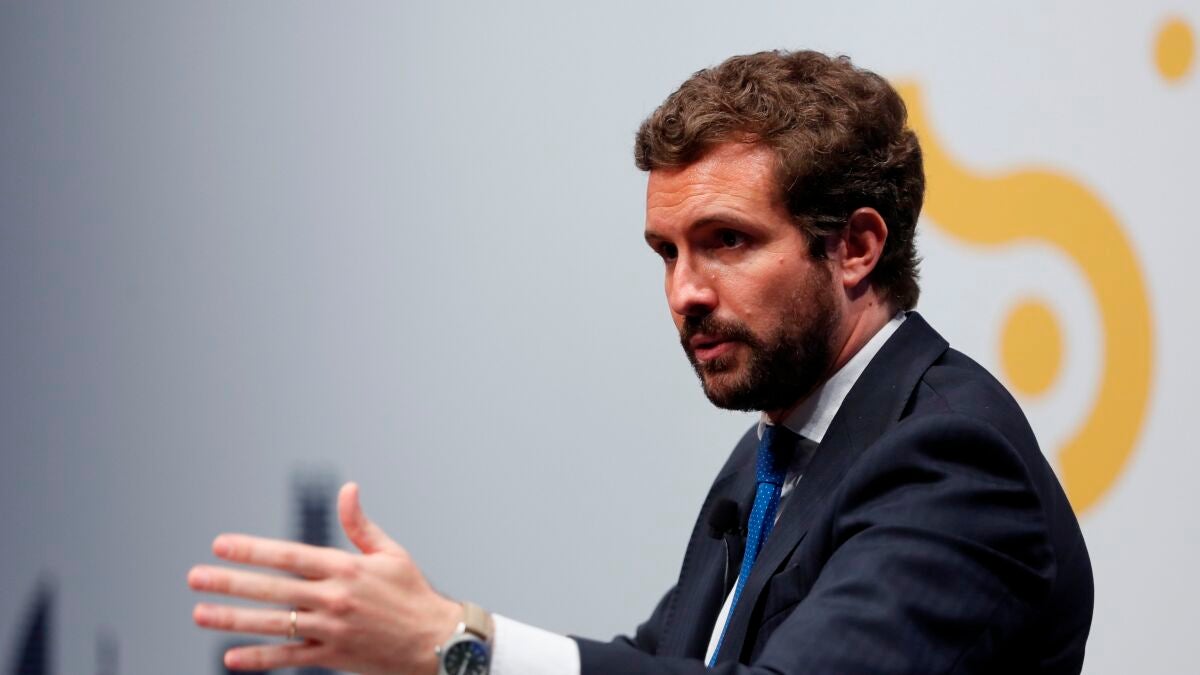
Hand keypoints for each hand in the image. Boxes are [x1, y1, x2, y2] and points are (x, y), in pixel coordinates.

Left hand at [188, 482, 461, 672]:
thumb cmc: (413, 594)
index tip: (222, 545)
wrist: (437, 641)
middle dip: (230, 582)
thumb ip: (360, 525)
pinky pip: (289, 658)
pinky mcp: (333, 657)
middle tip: (196, 577)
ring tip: (200, 613)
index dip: (253, 549)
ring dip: (233, 619)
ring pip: (273, 623)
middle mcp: (334, 598)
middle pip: (272, 589)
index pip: (289, 556)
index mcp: (346, 568)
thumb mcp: (391, 553)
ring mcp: (331, 630)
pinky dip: (259, 659)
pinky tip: (231, 657)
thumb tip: (347, 489)